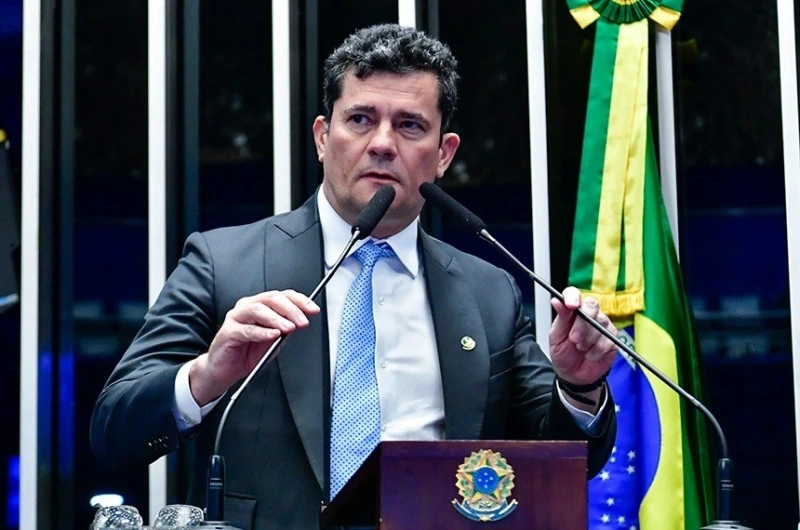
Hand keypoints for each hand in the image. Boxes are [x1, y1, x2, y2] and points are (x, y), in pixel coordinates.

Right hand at [189, 290, 320, 404]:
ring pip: (258, 310)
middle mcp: (247, 307)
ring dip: (277, 318)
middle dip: (291, 310)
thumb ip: (285, 329)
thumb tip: (300, 322)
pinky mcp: (228, 332)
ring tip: (289, 328)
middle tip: (303, 321)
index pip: (282, 296)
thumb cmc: (247, 352)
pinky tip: (273, 335)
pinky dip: (262, 332)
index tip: (313, 310)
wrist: (224, 370)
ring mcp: (236, 318)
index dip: (300, 301)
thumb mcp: (273, 340)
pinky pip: (246, 330)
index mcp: (260, 305)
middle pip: (271, 299)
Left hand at [549, 286, 617, 388]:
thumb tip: (556, 300)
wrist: (573, 374)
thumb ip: (560, 318)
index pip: (574, 293)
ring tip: (580, 349)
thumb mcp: (556, 337)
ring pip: (599, 325)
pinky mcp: (613, 339)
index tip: (571, 305)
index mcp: (573, 310)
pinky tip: (590, 355)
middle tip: (574, 339)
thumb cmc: (563, 353)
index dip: (573, 297)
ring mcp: (603, 325)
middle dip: (582, 324)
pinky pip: (608, 340)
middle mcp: (590, 314)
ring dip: (588, 341)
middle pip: (592, 306)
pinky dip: (596, 351)